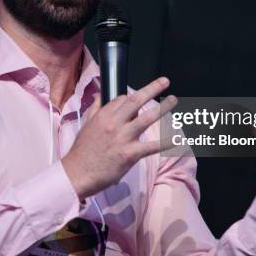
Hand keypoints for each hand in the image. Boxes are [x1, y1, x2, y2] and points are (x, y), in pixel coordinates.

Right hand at [62, 77, 176, 199]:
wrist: (77, 174)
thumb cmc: (81, 151)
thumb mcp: (86, 125)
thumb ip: (95, 108)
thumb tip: (99, 95)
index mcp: (103, 115)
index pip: (122, 99)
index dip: (133, 97)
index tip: (140, 98)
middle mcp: (114, 123)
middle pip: (136, 101)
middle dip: (152, 89)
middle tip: (165, 81)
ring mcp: (123, 137)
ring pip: (147, 118)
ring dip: (163, 108)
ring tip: (173, 99)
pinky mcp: (129, 154)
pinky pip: (151, 146)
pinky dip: (166, 142)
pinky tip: (177, 139)